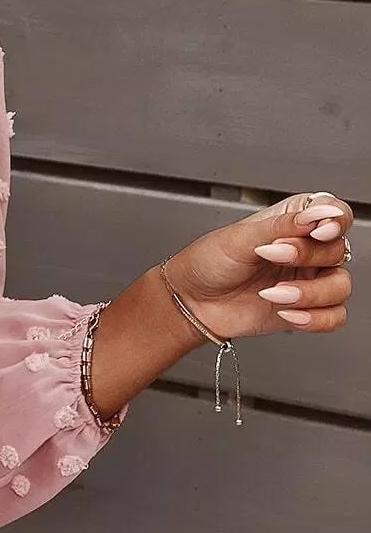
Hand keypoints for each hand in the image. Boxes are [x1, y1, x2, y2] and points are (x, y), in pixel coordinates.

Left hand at [164, 190, 353, 341]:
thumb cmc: (208, 262)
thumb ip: (282, 225)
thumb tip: (316, 214)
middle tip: (271, 256)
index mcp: (293, 222)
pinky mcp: (305, 309)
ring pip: (340, 286)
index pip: (335, 213)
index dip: (335, 220)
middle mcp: (307, 250)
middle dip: (307, 256)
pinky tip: (287, 313)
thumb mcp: (240, 237)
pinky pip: (334, 317)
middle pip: (338, 251)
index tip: (317, 231)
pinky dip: (315, 318)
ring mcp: (308, 280)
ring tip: (273, 293)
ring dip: (310, 293)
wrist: (191, 301)